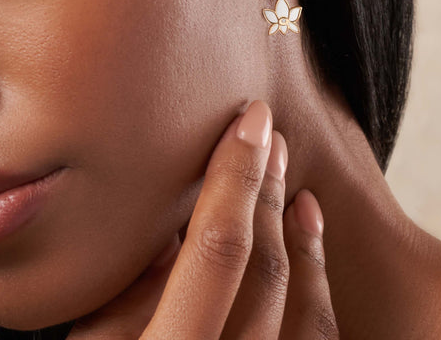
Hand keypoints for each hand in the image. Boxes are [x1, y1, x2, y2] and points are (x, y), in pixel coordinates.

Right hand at [67, 99, 338, 338]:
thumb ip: (121, 304)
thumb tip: (171, 235)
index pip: (215, 251)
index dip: (235, 178)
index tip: (248, 121)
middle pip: (263, 268)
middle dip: (264, 189)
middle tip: (266, 130)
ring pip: (301, 298)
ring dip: (293, 222)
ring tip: (284, 164)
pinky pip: (319, 331)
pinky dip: (316, 270)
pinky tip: (307, 220)